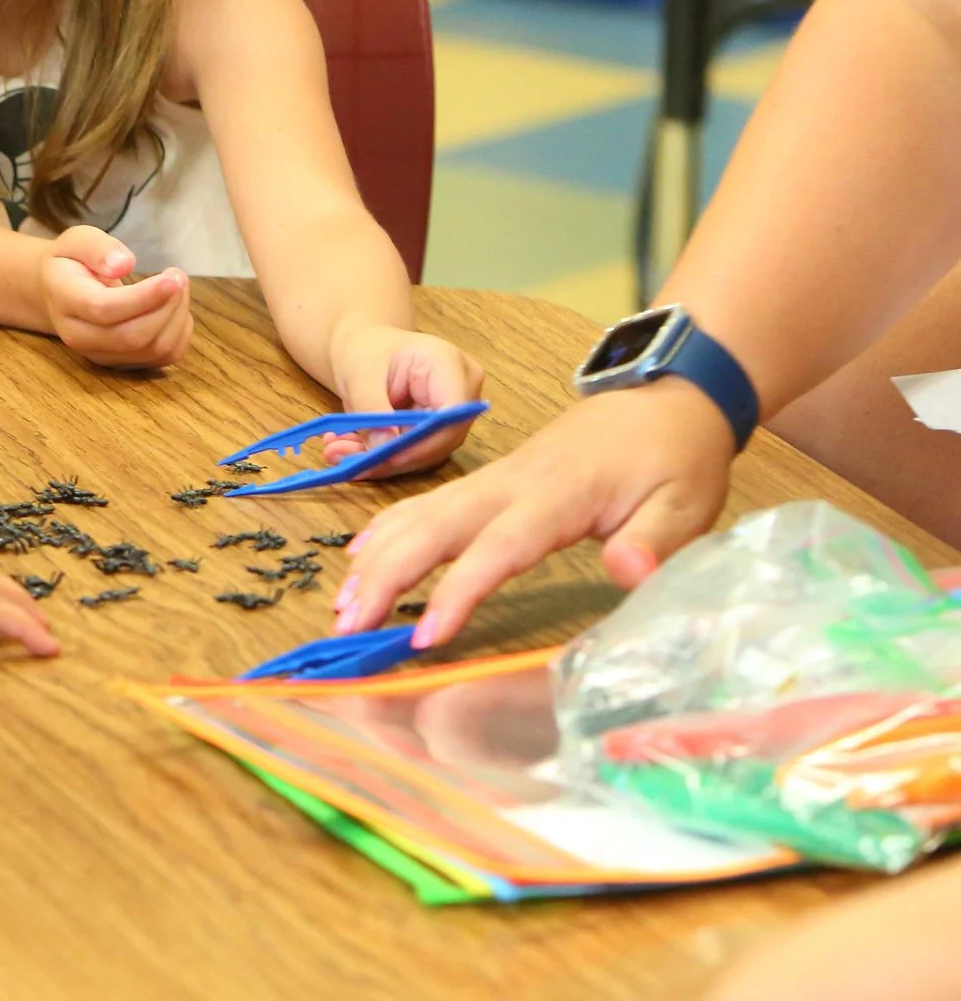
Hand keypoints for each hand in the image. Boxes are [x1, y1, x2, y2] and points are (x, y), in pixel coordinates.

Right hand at [40, 226, 191, 367]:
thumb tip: (124, 264)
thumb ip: (97, 248)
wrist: (56, 294)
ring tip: (178, 286)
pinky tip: (174, 308)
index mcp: (64, 300)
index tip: (170, 279)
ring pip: (152, 348)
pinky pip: (163, 356)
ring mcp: (100, 354)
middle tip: (178, 276)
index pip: (104, 309)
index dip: (142, 297)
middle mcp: (78, 335)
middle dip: (166, 306)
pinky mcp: (122, 363)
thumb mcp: (76, 239)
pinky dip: (179, 332)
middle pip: (131, 336)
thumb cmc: (70, 262)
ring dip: (176, 317)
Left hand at [320, 325, 487, 475]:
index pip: (451, 414)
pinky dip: (381, 457)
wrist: (363, 349)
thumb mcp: (359, 373)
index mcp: (449, 364)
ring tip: (339, 454)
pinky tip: (349, 452)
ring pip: (425, 452)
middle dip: (394, 457)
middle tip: (351, 463)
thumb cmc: (364, 350)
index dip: (423, 441)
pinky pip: (414, 453)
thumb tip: (383, 450)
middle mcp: (462, 392)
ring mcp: (453, 415)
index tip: (386, 457)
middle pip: (440, 439)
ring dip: (382, 460)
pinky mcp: (438, 432)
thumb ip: (372, 409)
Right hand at [334, 378, 735, 647]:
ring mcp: (496, 477)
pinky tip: (364, 555)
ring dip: (377, 555)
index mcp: (557, 494)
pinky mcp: (493, 480)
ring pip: (422, 511)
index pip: (497, 547)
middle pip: (434, 525)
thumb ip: (653, 541)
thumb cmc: (677, 455)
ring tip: (344, 602)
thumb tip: (624, 572)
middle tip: (347, 625)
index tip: (426, 635)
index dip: (458, 590)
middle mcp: (511, 482)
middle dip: (386, 574)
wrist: (669, 395)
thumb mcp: (686, 503)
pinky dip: (389, 528)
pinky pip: (429, 503)